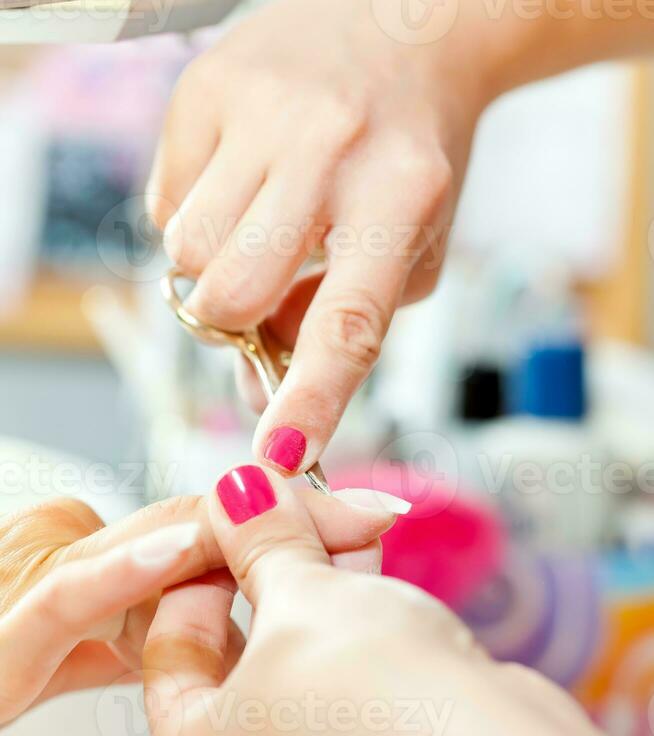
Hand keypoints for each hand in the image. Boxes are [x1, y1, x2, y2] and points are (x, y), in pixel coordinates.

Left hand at [144, 467, 653, 735]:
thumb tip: (238, 494)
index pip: (171, 648)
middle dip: (272, 583)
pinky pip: (348, 719)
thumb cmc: (384, 700)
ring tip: (349, 543)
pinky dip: (358, 660)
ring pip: (299, 690)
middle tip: (294, 526)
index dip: (204, 568)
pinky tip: (385, 598)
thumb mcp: (306, 592)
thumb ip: (262, 539)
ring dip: (320, 612)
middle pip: (240, 668)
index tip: (236, 526)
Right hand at [147, 0, 483, 475]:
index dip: (311, 396)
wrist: (400, 28)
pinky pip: (163, 200)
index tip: (283, 453)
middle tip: (256, 298)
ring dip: (212, 267)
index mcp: (400, 195)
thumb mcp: (406, 252)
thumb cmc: (408, 158)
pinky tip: (239, 181)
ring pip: (185, 253)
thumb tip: (255, 396)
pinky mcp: (205, 87)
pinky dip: (194, 212)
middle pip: (231, 293)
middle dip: (232, 321)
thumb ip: (338, 330)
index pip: (348, 320)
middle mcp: (329, 148)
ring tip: (257, 224)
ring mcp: (261, 110)